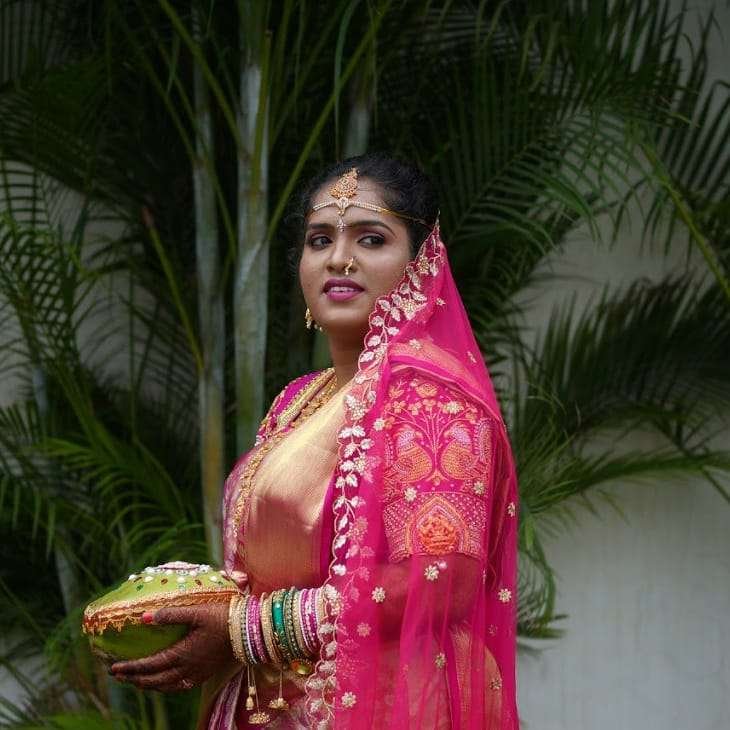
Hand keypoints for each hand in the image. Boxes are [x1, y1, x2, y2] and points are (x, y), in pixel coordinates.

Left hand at [111, 602, 233, 691]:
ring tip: (135, 681)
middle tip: (117, 675)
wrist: (247, 631)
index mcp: (181, 654)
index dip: (130, 668)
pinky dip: (165, 688)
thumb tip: (144, 616)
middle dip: (134, 679)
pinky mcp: (204, 674)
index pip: (149, 666)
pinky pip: (178, 687)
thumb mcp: (196, 612)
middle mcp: (186, 669)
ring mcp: (196, 674)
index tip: (114, 667)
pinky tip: (163, 683)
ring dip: (147, 685)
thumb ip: (170, 615)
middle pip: (154, 680)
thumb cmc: (222, 617)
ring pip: (165, 687)